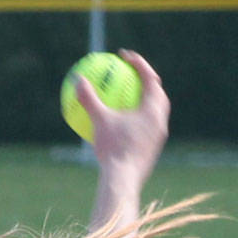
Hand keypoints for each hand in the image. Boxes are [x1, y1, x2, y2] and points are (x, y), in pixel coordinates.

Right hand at [77, 50, 169, 216]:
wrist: (124, 181)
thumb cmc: (113, 149)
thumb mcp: (99, 121)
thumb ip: (89, 98)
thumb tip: (77, 79)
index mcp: (153, 110)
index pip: (150, 78)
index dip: (138, 63)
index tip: (124, 56)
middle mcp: (160, 122)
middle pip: (158, 94)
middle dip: (147, 80)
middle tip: (132, 73)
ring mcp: (158, 137)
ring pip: (154, 113)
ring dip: (144, 101)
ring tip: (129, 96)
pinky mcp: (153, 150)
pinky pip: (146, 128)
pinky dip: (136, 120)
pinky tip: (121, 123)